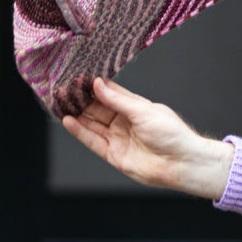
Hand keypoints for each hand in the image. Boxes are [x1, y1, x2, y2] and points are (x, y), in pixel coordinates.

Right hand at [60, 78, 234, 199]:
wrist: (180, 164)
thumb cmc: (171, 135)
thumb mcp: (144, 112)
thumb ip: (118, 100)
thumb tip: (97, 85)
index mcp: (135, 108)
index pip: (110, 94)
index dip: (95, 86)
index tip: (78, 77)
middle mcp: (125, 122)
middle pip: (97, 109)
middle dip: (81, 100)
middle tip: (63, 90)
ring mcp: (118, 138)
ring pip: (92, 124)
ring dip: (76, 114)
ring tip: (60, 103)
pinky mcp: (113, 154)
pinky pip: (92, 141)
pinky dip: (80, 131)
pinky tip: (68, 120)